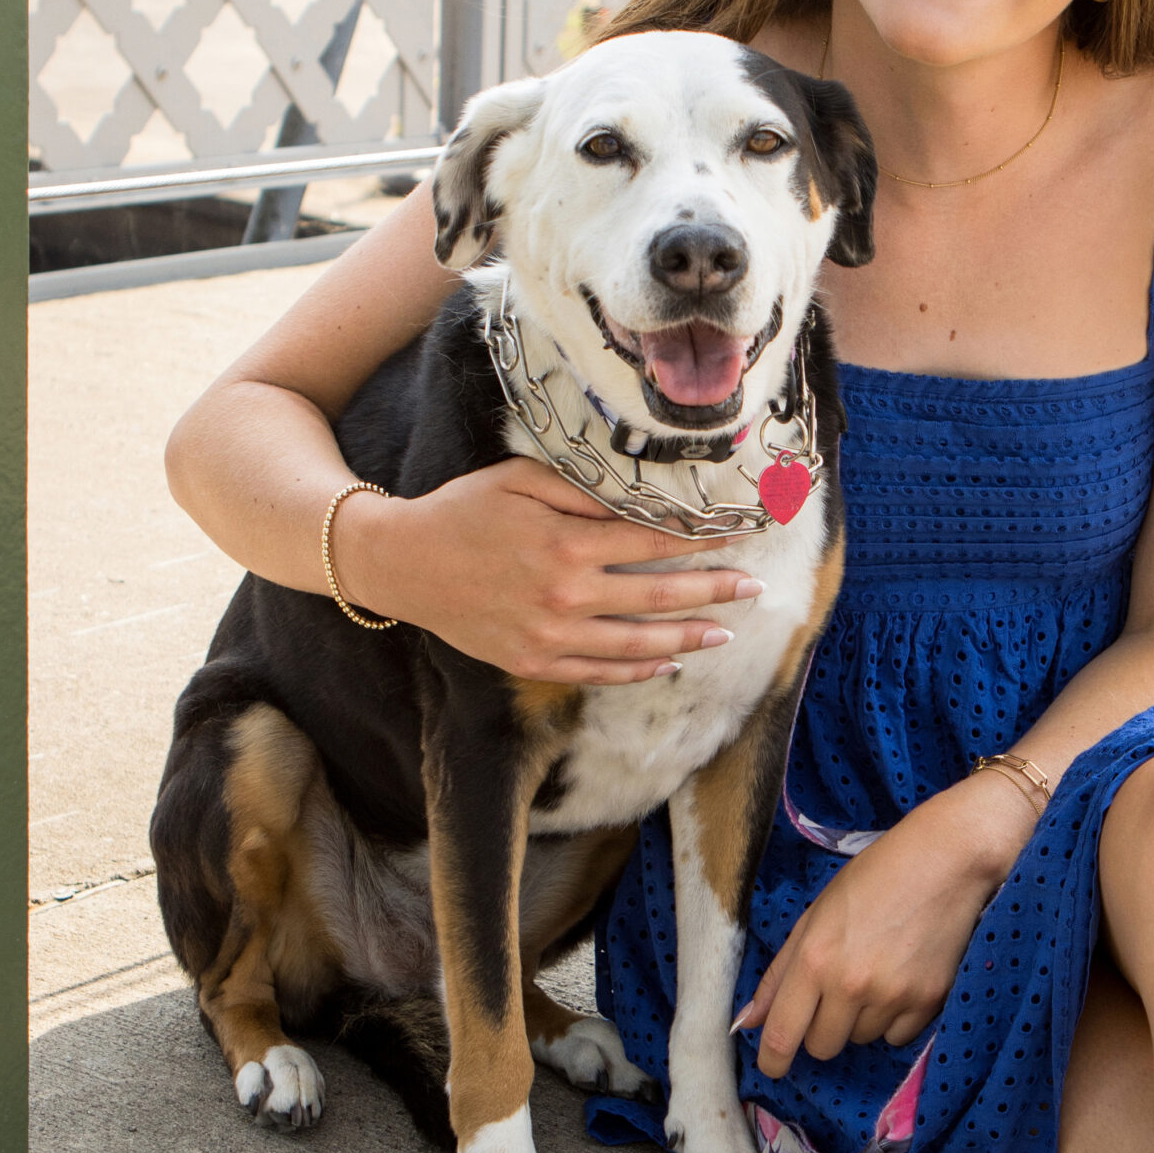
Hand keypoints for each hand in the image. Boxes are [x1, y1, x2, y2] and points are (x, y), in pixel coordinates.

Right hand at [334, 459, 760, 683]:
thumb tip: (640, 501)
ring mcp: (550, 634)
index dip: (701, 538)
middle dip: (712, 591)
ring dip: (687, 638)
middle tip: (753, 588)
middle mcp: (565, 593)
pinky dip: (637, 670)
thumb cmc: (462, 510)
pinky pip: (598, 672)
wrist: (400, 563)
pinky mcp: (532, 661)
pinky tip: (666, 663)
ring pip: (637, 643)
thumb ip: (582, 491)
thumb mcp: (520, 480)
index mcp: (566, 541)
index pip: (652, 541)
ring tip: (725, 633)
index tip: (739, 534)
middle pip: (658, 595)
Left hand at [736, 772, 1038, 1077]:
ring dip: (859, 1019)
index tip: (773, 1065)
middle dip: (820, 1028)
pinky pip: (897, 1037)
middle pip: (822, 1046)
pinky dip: (893, 1019)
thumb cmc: (875, 878)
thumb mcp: (816, 914)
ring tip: (875, 972)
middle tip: (834, 992)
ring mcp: (892, 997)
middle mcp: (851, 985)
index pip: (782, 1035)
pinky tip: (900, 979)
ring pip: (860, 1040)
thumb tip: (748, 1021)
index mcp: (815, 959)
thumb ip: (780, 972)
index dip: (772, 1060)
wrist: (947, 861)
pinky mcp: (928, 1003)